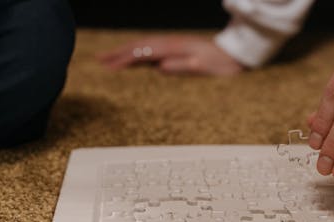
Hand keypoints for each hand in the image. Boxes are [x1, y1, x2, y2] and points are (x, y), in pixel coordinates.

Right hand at [97, 34, 244, 75]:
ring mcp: (172, 44)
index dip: (126, 59)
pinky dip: (137, 51)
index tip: (110, 67)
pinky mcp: (175, 48)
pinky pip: (151, 48)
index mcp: (175, 48)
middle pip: (139, 46)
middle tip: (99, 60)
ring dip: (125, 50)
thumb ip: (184, 66)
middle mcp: (171, 43)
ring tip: (108, 57)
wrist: (235, 54)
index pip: (145, 53)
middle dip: (118, 53)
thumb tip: (161, 67)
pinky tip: (131, 56)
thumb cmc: (221, 64)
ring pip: (143, 45)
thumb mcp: (205, 67)